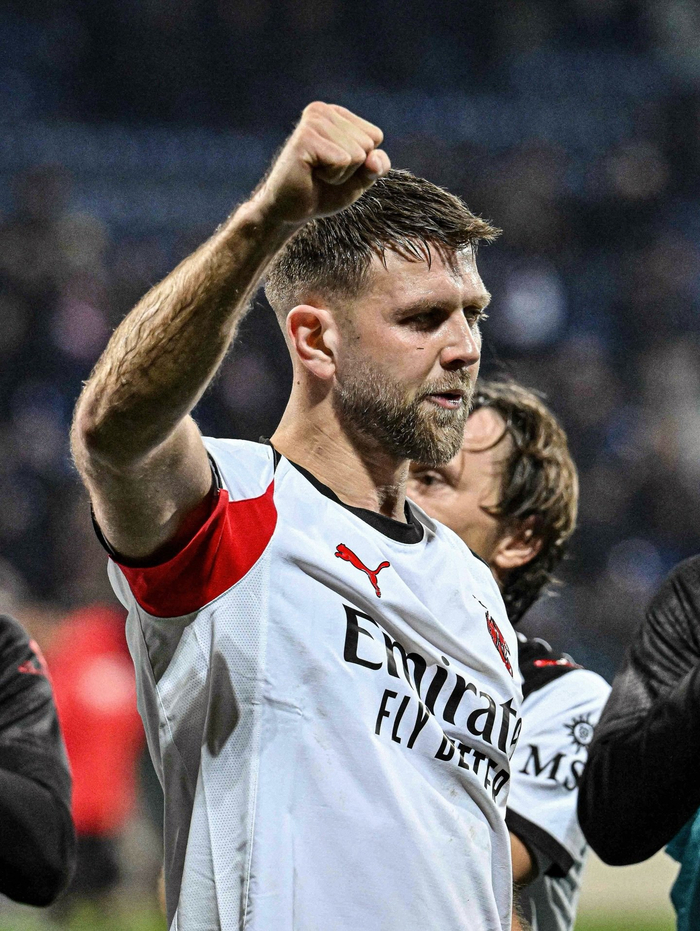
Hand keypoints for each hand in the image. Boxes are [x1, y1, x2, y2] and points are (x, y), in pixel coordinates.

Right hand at [251, 102, 390, 226]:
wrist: (290, 211)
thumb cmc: (322, 192)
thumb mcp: (359, 179)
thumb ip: (377, 166)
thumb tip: (374, 157)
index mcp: (336, 114)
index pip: (375, 136)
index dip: (362, 163)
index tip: (335, 167)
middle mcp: (323, 111)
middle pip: (367, 144)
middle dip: (351, 170)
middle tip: (324, 174)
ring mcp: (313, 121)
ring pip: (357, 153)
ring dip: (341, 175)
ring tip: (317, 174)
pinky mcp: (305, 138)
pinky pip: (342, 161)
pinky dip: (332, 177)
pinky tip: (312, 174)